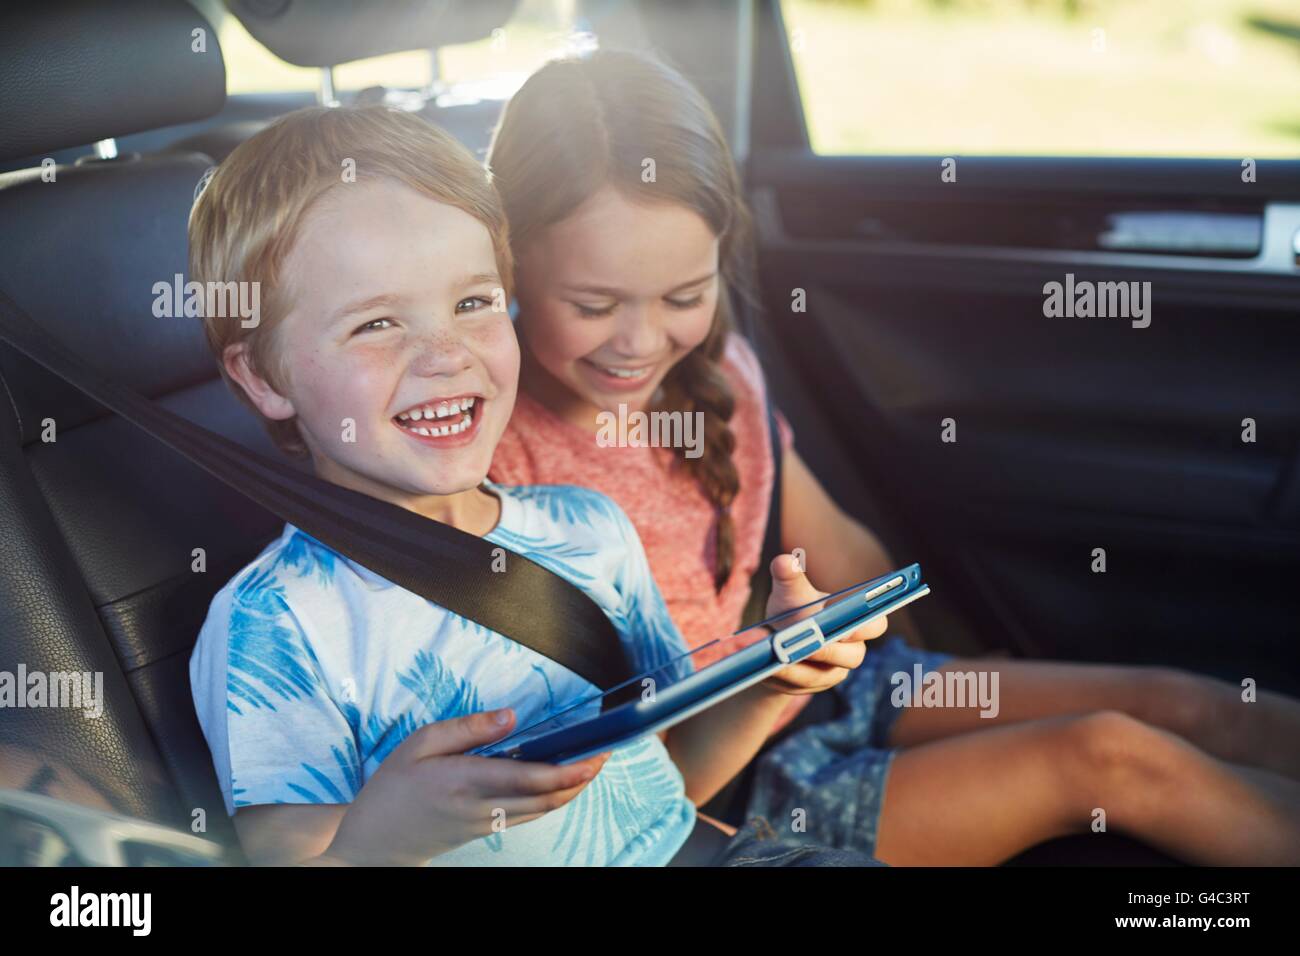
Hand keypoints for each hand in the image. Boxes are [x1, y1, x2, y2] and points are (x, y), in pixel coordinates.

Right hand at [325, 708, 609, 865]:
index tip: (595, 752)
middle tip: (605, 753)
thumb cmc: (393, 787)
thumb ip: (467, 728)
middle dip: (581, 778)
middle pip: (547, 798)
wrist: (374, 842)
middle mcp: (483, 807)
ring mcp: (487, 824)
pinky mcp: (487, 831)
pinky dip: (552, 799)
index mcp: (465, 780)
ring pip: (542, 811)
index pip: (531, 778)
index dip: (569, 768)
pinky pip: (529, 816)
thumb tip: (510, 716)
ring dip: (572, 790)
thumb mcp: (419, 744)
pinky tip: (561, 782)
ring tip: (592, 763)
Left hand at [760, 553, 887, 695]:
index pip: (875, 624)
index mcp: (853, 620)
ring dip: (798, 665)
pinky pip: (800, 685)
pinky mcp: (811, 687)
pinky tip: (765, 668)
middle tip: (808, 643)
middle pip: (852, 656)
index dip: (867, 626)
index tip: (848, 624)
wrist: (772, 640)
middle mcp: (849, 649)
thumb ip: (789, 576)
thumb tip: (784, 562)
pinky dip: (783, 676)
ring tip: (774, 654)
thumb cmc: (791, 609)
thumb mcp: (789, 592)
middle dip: (828, 649)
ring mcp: (832, 672)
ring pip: (822, 674)